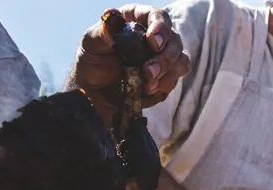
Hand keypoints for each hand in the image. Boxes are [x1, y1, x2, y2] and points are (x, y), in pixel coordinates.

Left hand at [72, 5, 190, 109]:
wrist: (94, 92)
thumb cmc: (92, 62)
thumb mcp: (91, 43)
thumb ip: (102, 31)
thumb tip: (111, 14)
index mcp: (138, 21)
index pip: (158, 16)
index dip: (160, 27)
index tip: (152, 42)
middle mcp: (155, 38)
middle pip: (174, 42)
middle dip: (165, 59)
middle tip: (148, 72)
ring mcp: (163, 59)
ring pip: (181, 62)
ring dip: (167, 75)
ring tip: (146, 86)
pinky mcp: (165, 79)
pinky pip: (173, 82)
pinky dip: (161, 88)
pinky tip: (145, 92)